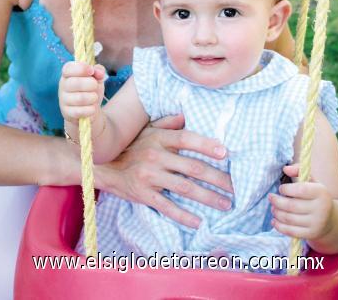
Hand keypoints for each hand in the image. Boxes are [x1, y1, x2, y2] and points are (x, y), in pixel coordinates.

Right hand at [59, 61, 104, 124]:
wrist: (88, 108)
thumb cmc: (90, 88)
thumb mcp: (96, 77)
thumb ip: (98, 71)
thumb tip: (99, 73)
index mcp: (68, 73)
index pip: (68, 68)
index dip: (81, 68)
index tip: (91, 71)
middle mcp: (63, 85)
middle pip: (75, 83)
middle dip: (91, 84)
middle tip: (95, 86)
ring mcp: (63, 99)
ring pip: (80, 98)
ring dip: (92, 97)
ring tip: (94, 97)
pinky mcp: (66, 112)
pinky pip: (80, 111)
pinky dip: (90, 109)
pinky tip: (92, 108)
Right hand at [94, 114, 233, 228]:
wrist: (102, 165)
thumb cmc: (131, 146)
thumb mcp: (146, 129)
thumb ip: (167, 123)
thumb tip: (186, 116)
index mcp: (159, 138)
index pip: (187, 139)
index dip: (207, 145)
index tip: (225, 152)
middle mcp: (155, 156)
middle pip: (192, 167)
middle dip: (217, 178)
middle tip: (235, 187)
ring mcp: (149, 176)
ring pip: (184, 188)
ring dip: (208, 197)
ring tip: (225, 204)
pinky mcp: (142, 194)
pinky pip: (166, 206)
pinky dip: (183, 215)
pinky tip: (198, 222)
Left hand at [268, 163, 333, 240]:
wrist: (330, 219)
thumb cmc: (316, 195)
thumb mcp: (312, 181)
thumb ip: (299, 170)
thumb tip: (285, 169)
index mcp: (322, 192)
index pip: (300, 189)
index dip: (286, 189)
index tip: (281, 189)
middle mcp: (321, 208)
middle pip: (291, 205)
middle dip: (277, 201)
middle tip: (271, 197)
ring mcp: (316, 223)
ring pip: (289, 218)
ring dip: (276, 212)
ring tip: (273, 208)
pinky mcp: (311, 234)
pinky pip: (291, 231)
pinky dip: (279, 226)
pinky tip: (274, 221)